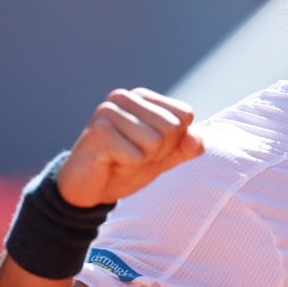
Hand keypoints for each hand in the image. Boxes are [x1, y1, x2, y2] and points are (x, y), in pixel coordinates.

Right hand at [56, 88, 203, 207]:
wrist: (88, 190)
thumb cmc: (125, 166)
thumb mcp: (163, 158)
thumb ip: (185, 147)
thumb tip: (199, 140)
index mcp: (142, 96)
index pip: (184, 115)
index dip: (173, 140)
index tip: (149, 148)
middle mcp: (124, 97)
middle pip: (172, 128)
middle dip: (158, 151)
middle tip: (133, 156)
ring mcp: (109, 111)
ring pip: (155, 142)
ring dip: (141, 160)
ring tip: (121, 159)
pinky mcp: (99, 132)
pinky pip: (136, 156)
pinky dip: (128, 167)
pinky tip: (110, 163)